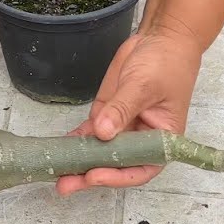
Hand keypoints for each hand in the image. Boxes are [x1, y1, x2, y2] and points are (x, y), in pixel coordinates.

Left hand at [55, 31, 201, 196]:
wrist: (160, 40)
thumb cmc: (166, 64)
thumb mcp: (144, 86)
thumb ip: (122, 109)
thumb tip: (102, 133)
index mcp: (161, 140)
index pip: (141, 168)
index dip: (118, 176)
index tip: (95, 175)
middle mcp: (141, 139)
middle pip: (116, 164)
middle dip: (91, 174)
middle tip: (66, 184)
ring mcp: (122, 127)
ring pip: (100, 151)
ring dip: (79, 162)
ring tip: (57, 173)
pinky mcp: (107, 114)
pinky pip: (91, 132)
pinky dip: (76, 141)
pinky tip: (61, 149)